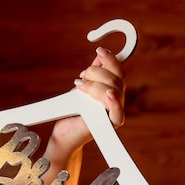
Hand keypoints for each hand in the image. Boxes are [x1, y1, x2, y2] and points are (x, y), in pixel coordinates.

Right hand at [18, 46, 125, 184]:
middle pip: (116, 90)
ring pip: (117, 78)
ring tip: (83, 73)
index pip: (117, 115)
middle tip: (79, 84)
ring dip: (100, 70)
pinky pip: (113, 70)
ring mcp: (112, 99)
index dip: (113, 104)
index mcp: (105, 128)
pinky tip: (98, 51)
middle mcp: (112, 113)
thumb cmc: (63, 147)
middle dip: (99, 82)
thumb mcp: (56, 155)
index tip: (104, 96)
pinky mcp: (107, 86)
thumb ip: (51, 167)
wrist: (68, 136)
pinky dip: (106, 60)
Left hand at [43, 46, 125, 166]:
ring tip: (79, 87)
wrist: (64, 134)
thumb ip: (93, 74)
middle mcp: (117, 102)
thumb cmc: (73, 113)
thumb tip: (100, 55)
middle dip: (96, 72)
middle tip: (81, 77)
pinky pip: (117, 113)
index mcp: (113, 92)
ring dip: (94, 84)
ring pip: (113, 89)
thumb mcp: (82, 87)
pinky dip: (114, 102)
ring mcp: (114, 113)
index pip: (119, 72)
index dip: (112, 59)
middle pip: (116, 78)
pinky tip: (110, 94)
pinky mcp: (108, 126)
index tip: (99, 49)